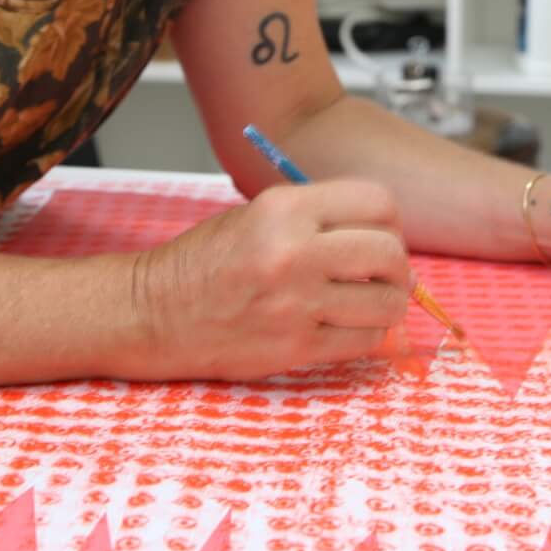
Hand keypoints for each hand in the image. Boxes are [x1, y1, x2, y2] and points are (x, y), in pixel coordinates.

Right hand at [128, 181, 409, 379]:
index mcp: (285, 209)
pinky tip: (348, 324)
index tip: (381, 232)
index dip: (389, 219)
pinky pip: (364, 341)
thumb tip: (384, 233)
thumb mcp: (258, 213)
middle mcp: (294, 253)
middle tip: (383, 271)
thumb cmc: (206, 260)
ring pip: (387, 303)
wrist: (154, 313)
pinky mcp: (295, 348)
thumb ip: (318, 216)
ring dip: (387, 302)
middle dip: (396, 264)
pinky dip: (368, 333)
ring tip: (369, 300)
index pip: (377, 202)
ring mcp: (296, 305)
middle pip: (390, 253)